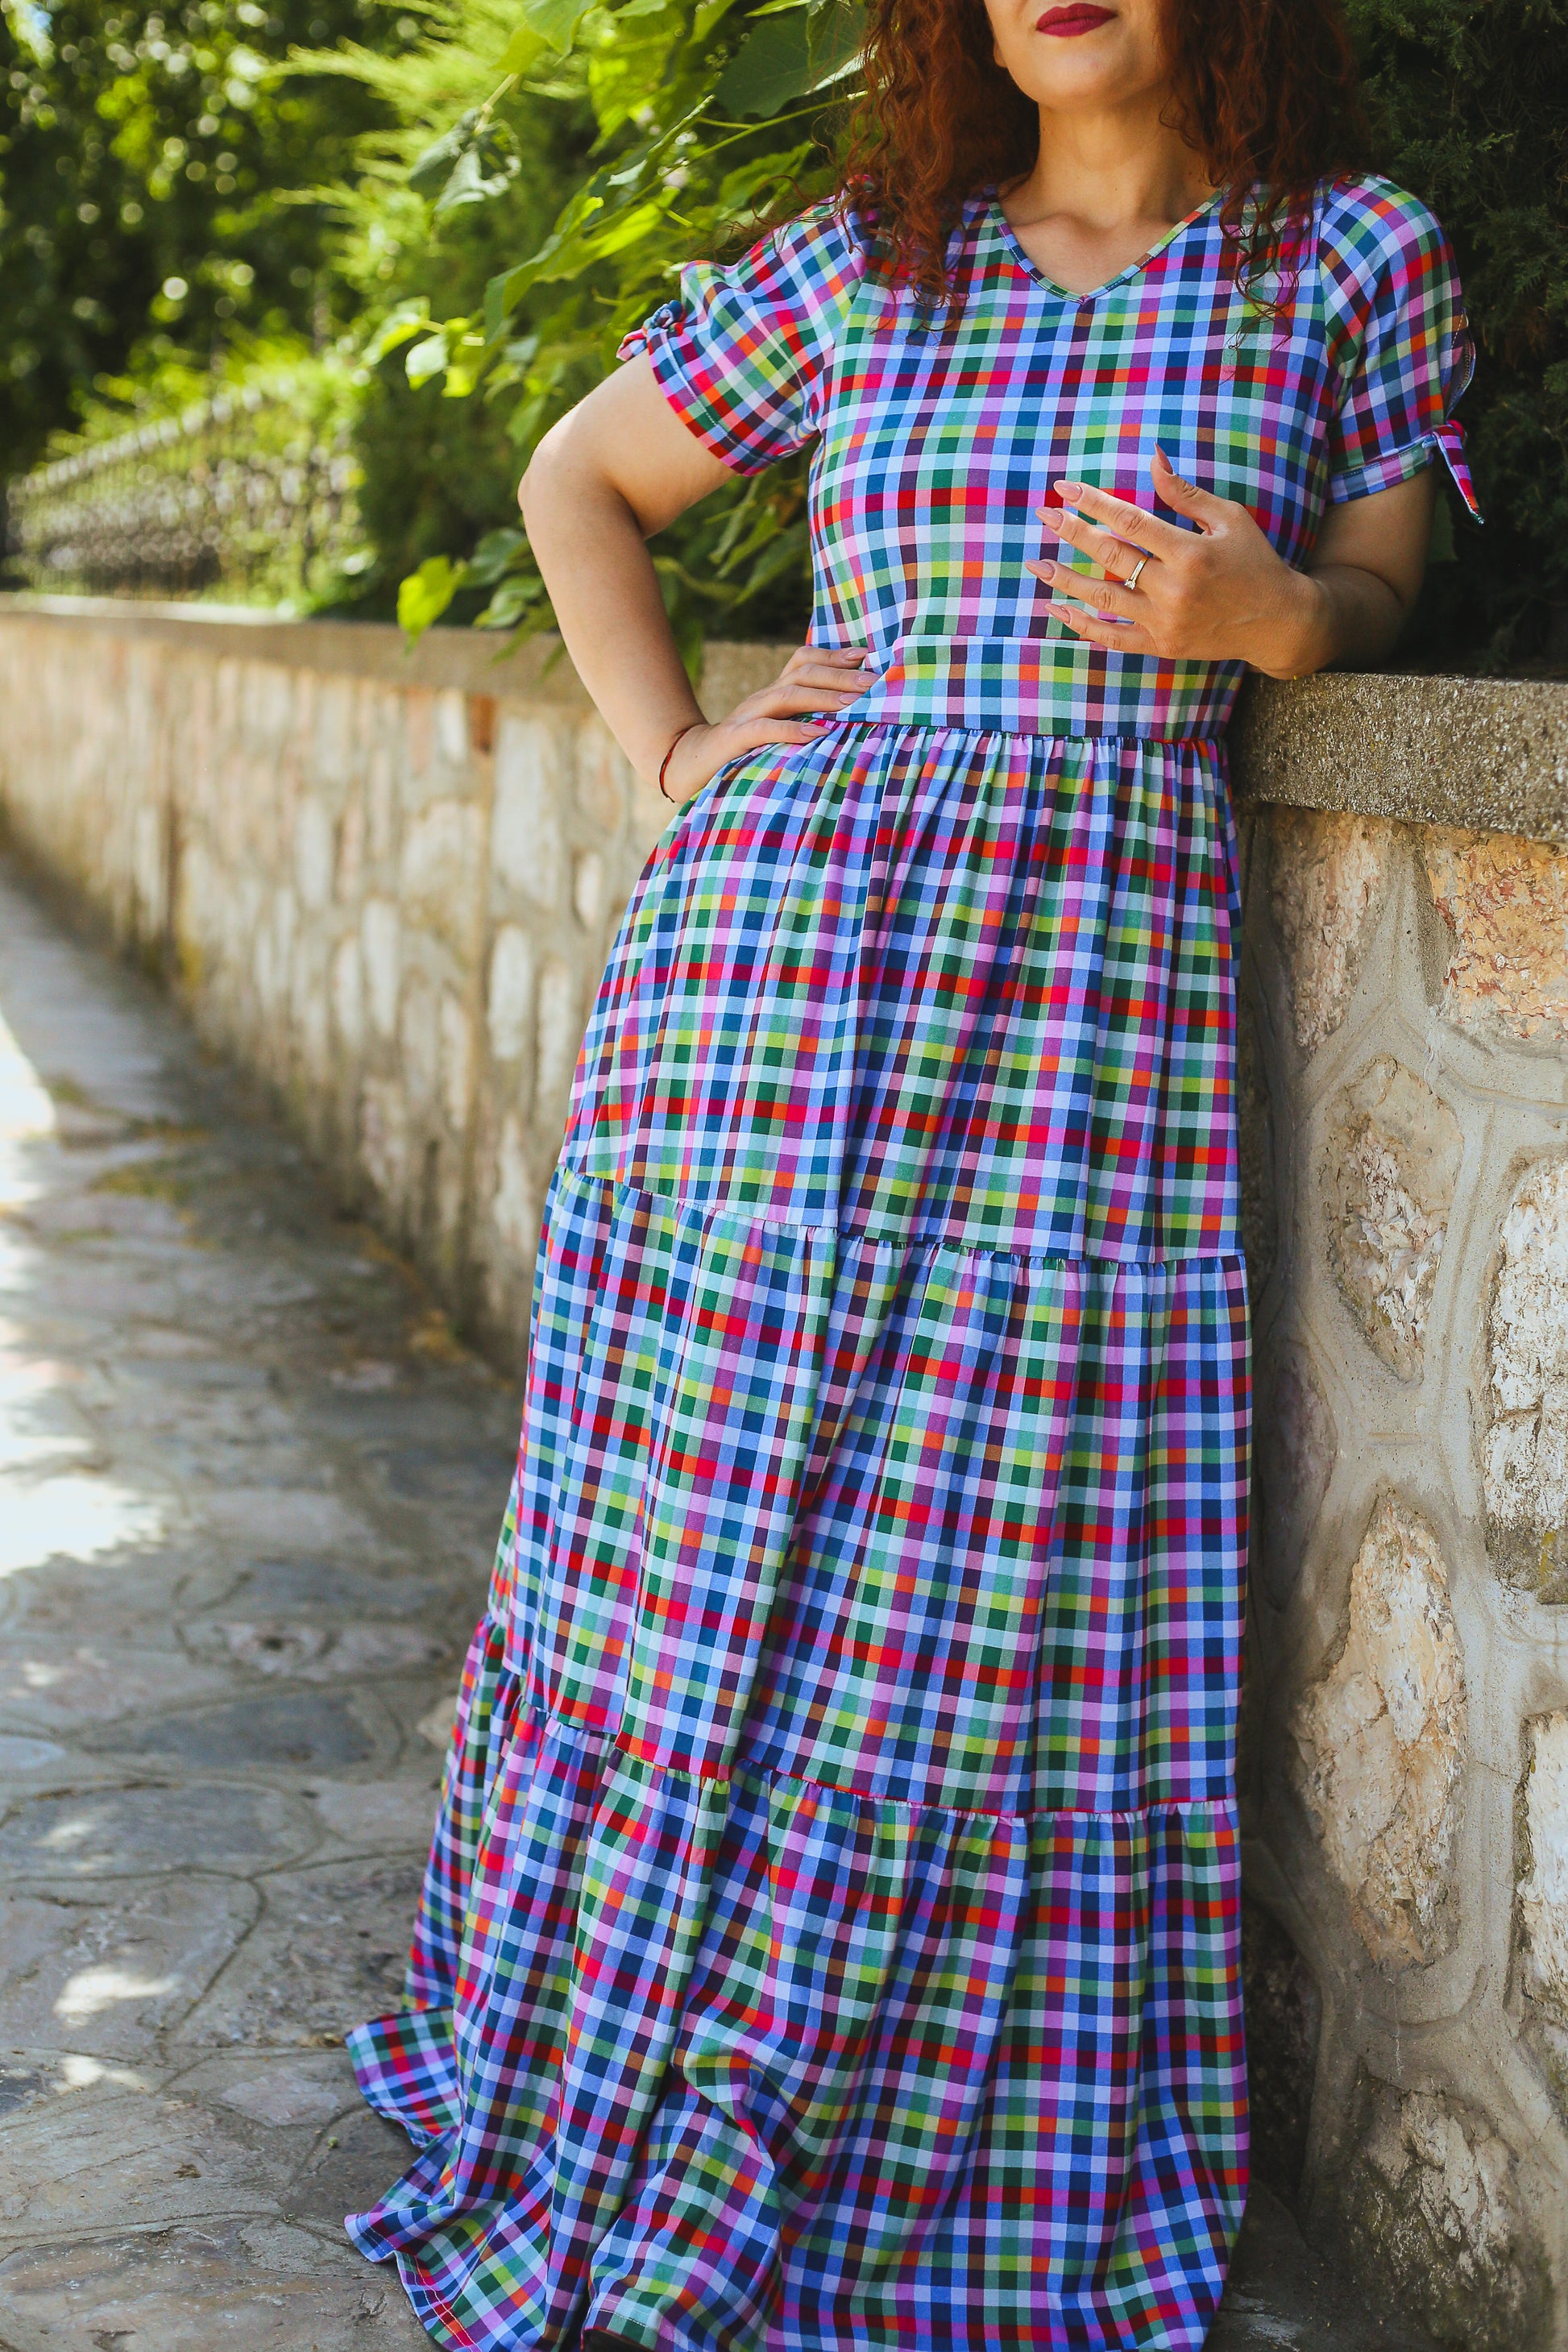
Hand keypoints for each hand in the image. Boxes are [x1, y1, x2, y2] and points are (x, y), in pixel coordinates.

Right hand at [659, 644, 872, 801]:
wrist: (689, 766)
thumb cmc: (742, 753)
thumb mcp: (776, 733)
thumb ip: (802, 722)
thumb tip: (848, 719)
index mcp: (773, 694)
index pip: (803, 661)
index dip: (834, 655)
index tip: (867, 657)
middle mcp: (762, 698)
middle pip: (802, 673)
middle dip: (840, 676)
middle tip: (873, 682)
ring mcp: (747, 716)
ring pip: (787, 695)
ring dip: (823, 698)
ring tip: (853, 704)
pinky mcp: (734, 739)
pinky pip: (764, 729)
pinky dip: (791, 731)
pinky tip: (816, 735)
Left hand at [1026, 446, 1329, 679]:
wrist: (1276, 621)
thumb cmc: (1254, 562)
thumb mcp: (1228, 519)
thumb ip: (1184, 493)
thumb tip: (1152, 458)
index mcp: (1189, 552)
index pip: (1130, 521)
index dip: (1094, 502)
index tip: (1065, 488)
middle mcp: (1173, 589)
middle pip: (1109, 556)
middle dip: (1072, 532)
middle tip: (1043, 515)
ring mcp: (1164, 621)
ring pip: (1103, 598)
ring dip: (1066, 581)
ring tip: (1037, 564)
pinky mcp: (1161, 645)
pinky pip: (1113, 638)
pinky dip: (1083, 626)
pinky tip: (1057, 611)